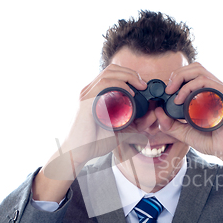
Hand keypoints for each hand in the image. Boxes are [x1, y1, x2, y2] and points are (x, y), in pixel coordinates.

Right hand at [33, 64, 148, 201]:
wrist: (76, 153)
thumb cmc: (93, 143)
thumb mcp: (117, 133)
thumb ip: (130, 130)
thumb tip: (146, 131)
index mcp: (94, 94)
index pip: (112, 74)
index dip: (129, 75)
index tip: (143, 86)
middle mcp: (89, 91)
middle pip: (111, 69)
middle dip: (131, 73)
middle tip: (144, 84)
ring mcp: (86, 95)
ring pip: (109, 73)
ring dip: (128, 76)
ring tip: (140, 86)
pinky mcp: (86, 101)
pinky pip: (104, 85)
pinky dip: (119, 85)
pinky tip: (130, 93)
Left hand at [155, 62, 222, 158]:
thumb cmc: (212, 141)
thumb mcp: (184, 132)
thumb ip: (170, 124)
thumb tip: (157, 112)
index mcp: (209, 93)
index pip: (193, 74)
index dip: (178, 77)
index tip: (166, 91)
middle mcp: (216, 88)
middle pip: (195, 67)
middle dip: (177, 74)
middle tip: (167, 89)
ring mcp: (221, 90)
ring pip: (199, 70)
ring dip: (181, 78)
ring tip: (172, 93)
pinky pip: (205, 82)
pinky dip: (190, 88)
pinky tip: (181, 100)